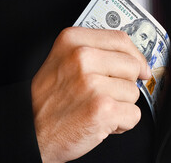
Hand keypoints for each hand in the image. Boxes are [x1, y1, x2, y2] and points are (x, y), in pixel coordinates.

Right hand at [31, 27, 150, 162]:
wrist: (30, 132)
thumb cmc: (49, 100)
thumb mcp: (64, 60)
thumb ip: (97, 52)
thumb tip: (138, 61)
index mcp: (73, 40)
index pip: (120, 39)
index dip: (135, 55)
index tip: (140, 67)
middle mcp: (82, 57)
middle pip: (132, 65)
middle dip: (124, 84)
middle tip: (103, 94)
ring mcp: (92, 83)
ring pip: (133, 92)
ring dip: (120, 105)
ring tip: (96, 107)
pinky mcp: (102, 108)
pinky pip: (134, 114)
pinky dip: (121, 123)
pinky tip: (101, 121)